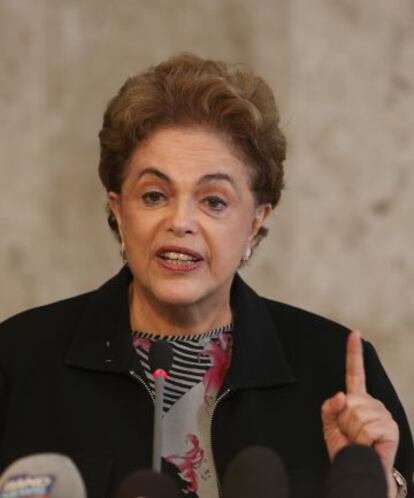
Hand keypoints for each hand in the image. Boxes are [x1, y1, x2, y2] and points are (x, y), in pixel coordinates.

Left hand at [321, 330, 398, 496]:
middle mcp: (371, 403)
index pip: (355, 371)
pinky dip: (361, 440)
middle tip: (351, 435)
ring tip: (359, 442)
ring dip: (352, 433)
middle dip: (343, 421)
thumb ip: (329, 407)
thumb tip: (342, 396)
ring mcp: (382, 413)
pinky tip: (368, 445)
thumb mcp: (329, 425)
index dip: (354, 352)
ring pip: (356, 415)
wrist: (359, 471)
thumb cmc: (345, 448)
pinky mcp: (390, 426)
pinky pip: (366, 428)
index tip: (355, 333)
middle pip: (349, 401)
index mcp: (357, 398)